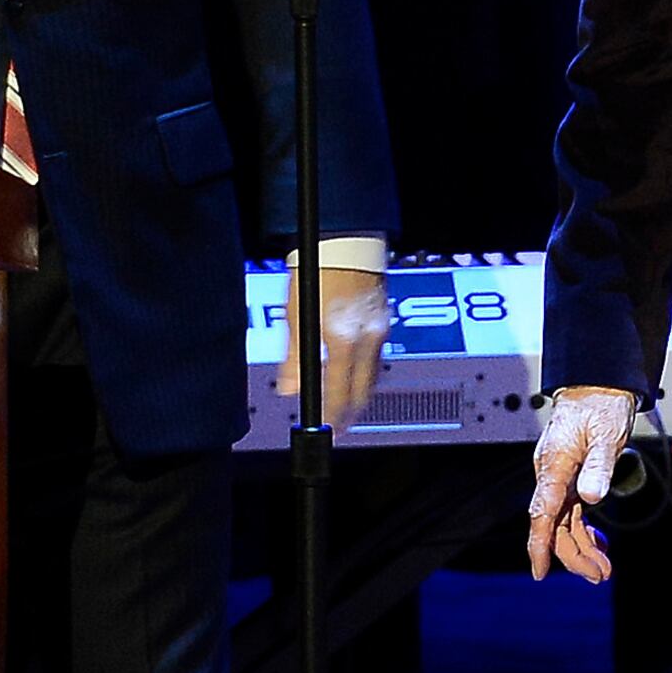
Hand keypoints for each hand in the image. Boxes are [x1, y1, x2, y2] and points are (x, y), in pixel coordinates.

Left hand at [272, 263, 389, 421]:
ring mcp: (378, 329)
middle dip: (351, 413)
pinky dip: (367, 372)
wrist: (343, 241)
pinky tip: (357, 372)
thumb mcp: (296, 316)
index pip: (339, 394)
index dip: (332, 418)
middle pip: (363, 391)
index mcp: (343, 341)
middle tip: (339, 426)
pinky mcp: (383, 319)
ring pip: (373, 375)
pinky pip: (377, 356)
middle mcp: (366, 340)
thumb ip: (293, 357)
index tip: (326, 431)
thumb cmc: (317, 271)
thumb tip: (289, 388)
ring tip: (347, 406)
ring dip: (360, 394)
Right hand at [524, 386, 636, 583]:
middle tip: (599, 575)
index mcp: (553, 464)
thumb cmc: (600, 404)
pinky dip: (585, 531)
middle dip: (573, 554)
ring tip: (602, 567)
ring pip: (564, 522)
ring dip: (581, 547)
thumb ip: (598, 466)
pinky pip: (572, 512)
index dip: (540, 544)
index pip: (542, 512)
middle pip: (554, 524)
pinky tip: (598, 544)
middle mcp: (551, 474)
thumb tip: (591, 496)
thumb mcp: (606, 434)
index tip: (539, 571)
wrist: (600, 385)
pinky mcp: (571, 477)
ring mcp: (560, 477)